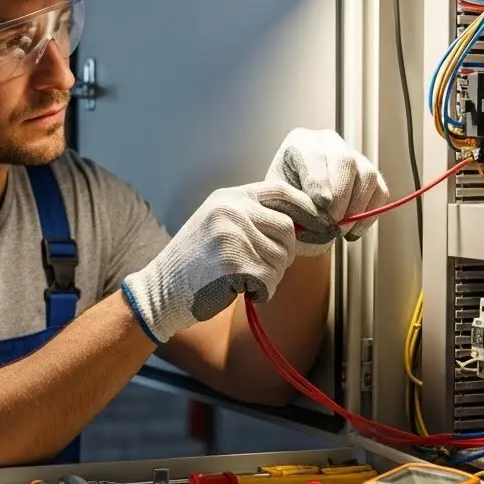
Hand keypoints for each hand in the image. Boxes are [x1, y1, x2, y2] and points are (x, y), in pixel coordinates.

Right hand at [121, 181, 329, 343]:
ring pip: (281, 258)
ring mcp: (231, 235)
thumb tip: (302, 224)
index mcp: (229, 197)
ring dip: (270, 276)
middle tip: (261, 267)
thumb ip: (253, 217)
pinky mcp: (234, 263)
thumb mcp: (219, 224)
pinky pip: (269, 280)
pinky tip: (237, 289)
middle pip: (287, 229)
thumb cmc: (194, 263)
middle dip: (283, 254)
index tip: (322, 224)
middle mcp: (231, 211)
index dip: (307, 209)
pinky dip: (261, 291)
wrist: (161, 289)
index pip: (281, 192)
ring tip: (242, 278)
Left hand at [266, 128, 389, 255]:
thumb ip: (292, 204)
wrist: (290, 199)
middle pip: (346, 163)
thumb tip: (318, 219)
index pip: (317, 159)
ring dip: (357, 209)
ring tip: (341, 230)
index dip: (321, 190)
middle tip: (332, 227)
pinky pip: (380, 191)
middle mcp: (329, 142)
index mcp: (300, 142)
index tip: (320, 216)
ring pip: (367, 176)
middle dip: (341, 200)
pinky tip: (353, 229)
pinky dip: (370, 214)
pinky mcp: (368, 173)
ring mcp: (353, 155)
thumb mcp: (277, 197)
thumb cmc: (282, 198)